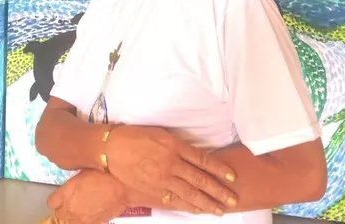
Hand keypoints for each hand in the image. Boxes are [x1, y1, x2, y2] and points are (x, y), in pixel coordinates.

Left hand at [47, 169, 127, 223]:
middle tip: (71, 201)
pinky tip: (90, 212)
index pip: (51, 202)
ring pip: (69, 221)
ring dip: (72, 216)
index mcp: (66, 193)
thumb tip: (69, 185)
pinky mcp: (93, 223)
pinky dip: (84, 219)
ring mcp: (81, 219)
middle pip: (59, 214)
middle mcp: (70, 208)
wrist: (123, 185)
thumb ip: (72, 182)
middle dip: (63, 208)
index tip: (61, 195)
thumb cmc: (105, 173)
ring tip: (81, 208)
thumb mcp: (83, 171)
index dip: (57, 197)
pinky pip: (83, 223)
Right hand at [105, 126, 237, 214]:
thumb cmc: (135, 136)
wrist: (111, 149)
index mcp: (175, 147)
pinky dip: (187, 206)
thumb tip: (193, 155)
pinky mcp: (153, 190)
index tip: (232, 177)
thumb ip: (178, 145)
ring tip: (219, 210)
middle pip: (200, 180)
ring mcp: (162, 179)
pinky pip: (173, 200)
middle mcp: (171, 164)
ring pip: (189, 194)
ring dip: (206, 203)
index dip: (219, 169)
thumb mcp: (160, 134)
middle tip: (233, 200)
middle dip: (218, 191)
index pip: (203, 159)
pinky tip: (196, 210)